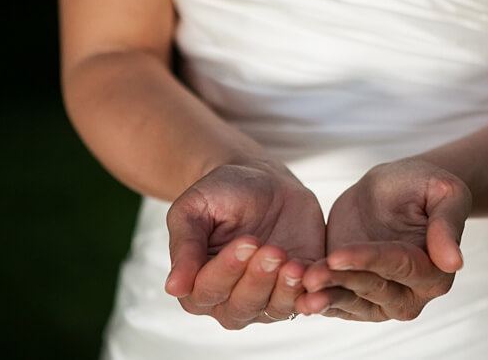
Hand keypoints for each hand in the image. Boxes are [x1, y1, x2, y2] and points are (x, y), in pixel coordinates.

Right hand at [164, 159, 324, 328]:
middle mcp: (230, 299)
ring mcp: (266, 296)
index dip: (227, 270)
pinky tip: (313, 275)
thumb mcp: (194, 209)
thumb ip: (185, 245)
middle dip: (257, 280)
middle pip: (241, 306)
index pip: (207, 291)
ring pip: (272, 308)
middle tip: (272, 251)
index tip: (246, 242)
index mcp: (197, 284)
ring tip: (292, 263)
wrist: (262, 179)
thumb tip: (174, 287)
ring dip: (284, 290)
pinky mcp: (298, 286)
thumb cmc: (221, 192)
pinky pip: (304, 300)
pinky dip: (311, 294)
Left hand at [297, 158, 471, 320]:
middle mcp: (411, 293)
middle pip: (372, 288)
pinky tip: (295, 296)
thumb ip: (447, 224)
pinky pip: (336, 302)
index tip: (338, 255)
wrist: (394, 190)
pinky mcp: (355, 296)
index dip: (368, 260)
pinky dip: (317, 300)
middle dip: (340, 282)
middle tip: (309, 276)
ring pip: (351, 301)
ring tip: (299, 289)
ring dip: (325, 297)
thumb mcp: (442, 192)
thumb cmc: (422, 184)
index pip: (398, 266)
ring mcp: (381, 300)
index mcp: (436, 270)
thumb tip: (454, 262)